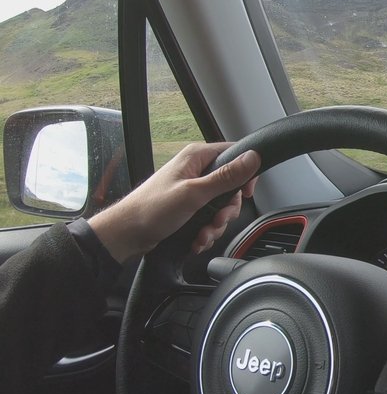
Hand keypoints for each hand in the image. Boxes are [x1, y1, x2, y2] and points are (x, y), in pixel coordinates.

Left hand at [88, 143, 260, 261]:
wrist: (126, 234)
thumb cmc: (151, 209)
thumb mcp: (194, 193)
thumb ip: (226, 177)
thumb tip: (252, 158)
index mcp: (197, 157)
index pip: (235, 155)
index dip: (245, 175)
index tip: (245, 193)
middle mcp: (196, 170)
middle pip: (231, 186)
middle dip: (226, 210)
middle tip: (217, 219)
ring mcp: (192, 189)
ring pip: (221, 206)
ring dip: (216, 225)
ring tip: (202, 234)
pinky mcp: (189, 207)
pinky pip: (210, 217)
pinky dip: (206, 231)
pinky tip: (197, 238)